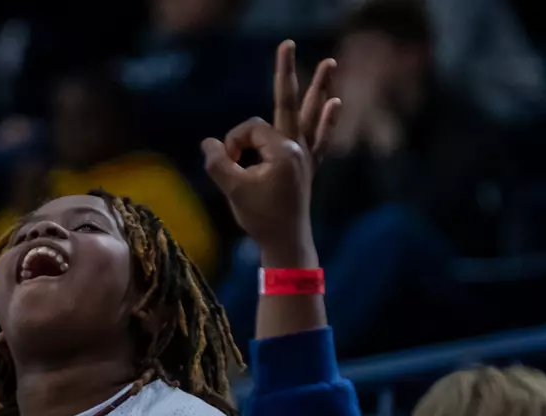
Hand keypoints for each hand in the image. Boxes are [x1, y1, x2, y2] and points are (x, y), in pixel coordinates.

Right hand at [202, 41, 339, 263]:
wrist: (286, 243)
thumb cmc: (261, 218)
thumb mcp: (233, 189)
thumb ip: (218, 163)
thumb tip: (209, 143)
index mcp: (283, 150)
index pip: (250, 128)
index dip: (233, 143)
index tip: (227, 165)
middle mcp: (297, 148)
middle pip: (287, 101)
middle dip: (285, 71)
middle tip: (288, 43)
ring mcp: (304, 157)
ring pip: (309, 115)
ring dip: (318, 88)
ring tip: (331, 62)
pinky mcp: (306, 168)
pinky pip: (320, 140)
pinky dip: (327, 123)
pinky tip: (336, 103)